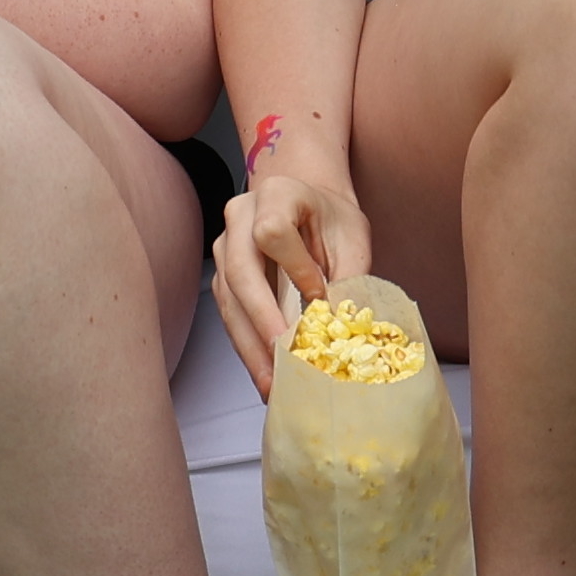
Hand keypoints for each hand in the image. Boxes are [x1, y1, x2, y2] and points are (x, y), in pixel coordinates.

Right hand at [209, 148, 376, 396]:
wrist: (310, 205)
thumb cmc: (333, 221)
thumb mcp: (352, 238)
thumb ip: (349, 276)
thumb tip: (342, 328)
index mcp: (277, 193)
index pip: (272, 231)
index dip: (295, 268)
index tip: (319, 298)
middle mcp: (240, 216)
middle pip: (240, 270)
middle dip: (262, 321)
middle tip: (283, 360)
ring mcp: (225, 246)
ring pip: (228, 299)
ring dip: (250, 344)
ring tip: (271, 382)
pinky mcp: (222, 275)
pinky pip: (229, 313)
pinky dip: (247, 345)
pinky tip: (265, 372)